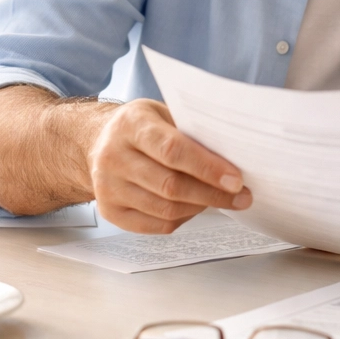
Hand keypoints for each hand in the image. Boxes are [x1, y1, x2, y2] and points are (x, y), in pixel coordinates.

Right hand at [88, 99, 251, 232]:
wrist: (97, 141)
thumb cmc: (142, 127)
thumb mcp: (163, 113)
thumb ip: (191, 131)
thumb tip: (233, 157)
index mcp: (131, 124)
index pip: (172, 150)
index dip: (207, 167)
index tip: (236, 180)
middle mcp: (113, 156)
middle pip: (170, 185)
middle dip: (212, 193)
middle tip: (242, 196)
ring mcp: (108, 187)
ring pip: (165, 209)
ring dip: (201, 207)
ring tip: (221, 199)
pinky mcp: (109, 211)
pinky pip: (155, 225)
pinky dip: (183, 219)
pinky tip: (195, 207)